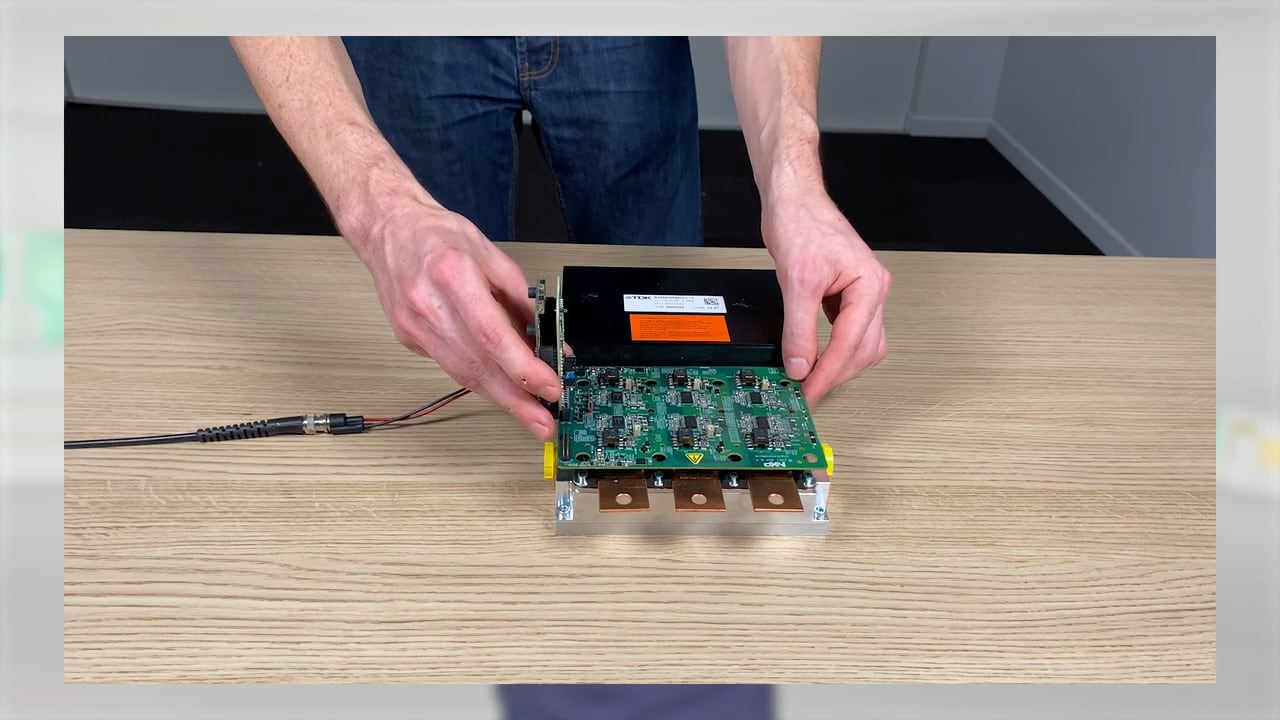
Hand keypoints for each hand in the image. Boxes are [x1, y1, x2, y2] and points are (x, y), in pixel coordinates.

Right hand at [350, 199, 560, 439]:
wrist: (387, 229)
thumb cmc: (437, 235)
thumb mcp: (490, 253)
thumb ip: (521, 297)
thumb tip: (548, 336)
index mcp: (452, 275)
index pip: (492, 335)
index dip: (523, 368)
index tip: (550, 387)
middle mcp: (429, 305)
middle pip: (477, 366)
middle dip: (516, 401)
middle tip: (545, 424)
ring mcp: (413, 326)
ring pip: (462, 374)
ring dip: (500, 398)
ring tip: (530, 415)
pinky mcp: (408, 339)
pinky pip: (450, 365)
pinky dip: (478, 377)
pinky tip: (499, 385)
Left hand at [763, 192, 890, 402]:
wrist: (793, 199)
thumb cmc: (802, 223)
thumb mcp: (797, 282)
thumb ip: (800, 329)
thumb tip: (800, 364)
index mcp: (869, 286)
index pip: (850, 343)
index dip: (827, 373)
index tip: (809, 392)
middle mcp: (872, 291)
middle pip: (864, 349)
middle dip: (837, 373)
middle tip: (809, 391)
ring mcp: (861, 293)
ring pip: (860, 344)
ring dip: (839, 364)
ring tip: (813, 379)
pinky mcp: (845, 293)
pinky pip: (847, 330)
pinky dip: (834, 348)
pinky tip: (816, 356)